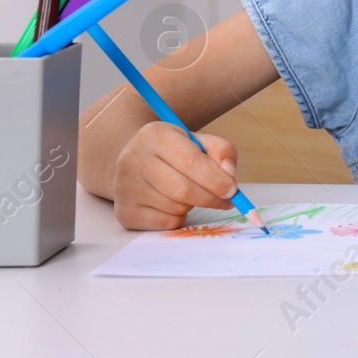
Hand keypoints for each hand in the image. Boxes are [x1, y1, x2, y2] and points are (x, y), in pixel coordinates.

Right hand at [112, 123, 241, 230]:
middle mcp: (133, 159)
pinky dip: (179, 217)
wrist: (138, 162)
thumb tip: (229, 175)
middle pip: (182, 189)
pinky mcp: (124, 211)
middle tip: (227, 200)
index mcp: (155, 135)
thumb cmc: (177, 152)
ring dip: (194, 205)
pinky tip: (175, 203)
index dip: (215, 179)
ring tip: (192, 192)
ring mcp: (124, 187)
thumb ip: (222, 152)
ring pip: (175, 207)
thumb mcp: (201, 141)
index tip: (233, 190)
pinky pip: (164, 223)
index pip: (190, 161)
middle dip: (211, 197)